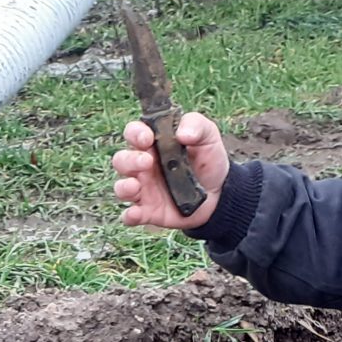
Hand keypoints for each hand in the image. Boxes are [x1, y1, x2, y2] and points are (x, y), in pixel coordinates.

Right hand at [111, 113, 229, 230]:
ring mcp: (144, 189)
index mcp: (153, 144)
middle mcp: (143, 166)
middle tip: (147, 162)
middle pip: (121, 160)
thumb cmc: (208, 161)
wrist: (220, 194)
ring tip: (136, 186)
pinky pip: (130, 215)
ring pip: (121, 187)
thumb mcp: (208, 137)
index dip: (135, 133)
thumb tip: (182, 133)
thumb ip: (196, 125)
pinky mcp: (148, 211)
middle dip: (129, 160)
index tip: (147, 137)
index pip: (133, 133)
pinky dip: (129, 215)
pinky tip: (135, 213)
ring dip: (124, 186)